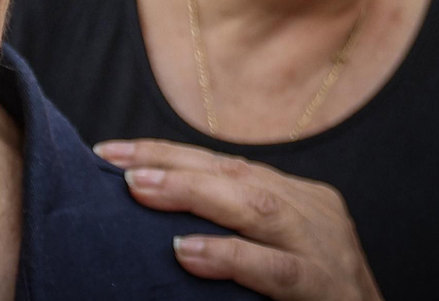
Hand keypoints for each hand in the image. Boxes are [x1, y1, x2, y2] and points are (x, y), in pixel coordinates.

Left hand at [93, 139, 382, 300]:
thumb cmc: (313, 299)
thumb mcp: (275, 255)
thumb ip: (233, 232)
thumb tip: (160, 223)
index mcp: (297, 199)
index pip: (223, 165)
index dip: (166, 154)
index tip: (110, 152)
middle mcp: (312, 211)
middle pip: (234, 175)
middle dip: (172, 165)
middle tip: (116, 163)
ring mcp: (325, 247)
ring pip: (257, 208)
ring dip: (193, 194)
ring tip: (140, 189)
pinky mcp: (328, 288)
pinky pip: (277, 269)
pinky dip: (230, 257)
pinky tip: (188, 253)